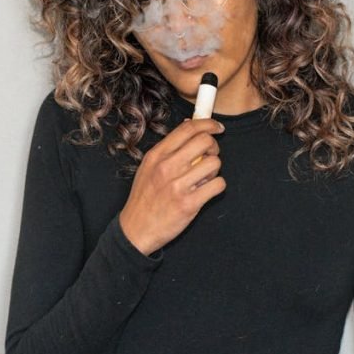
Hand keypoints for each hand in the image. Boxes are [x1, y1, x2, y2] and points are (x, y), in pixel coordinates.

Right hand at [118, 118, 225, 255]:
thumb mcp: (148, 166)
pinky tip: (206, 190)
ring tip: (203, 179)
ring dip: (214, 170)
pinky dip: (216, 186)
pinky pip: (218, 185)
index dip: (207, 124)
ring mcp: (178, 186)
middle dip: (213, 147)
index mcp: (157, 155)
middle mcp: (167, 167)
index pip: (188, 129)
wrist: (136, 229)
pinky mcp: (189, 204)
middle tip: (209, 156)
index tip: (216, 127)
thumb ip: (168, 148)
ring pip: (214, 163)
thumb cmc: (144, 197)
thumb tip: (188, 126)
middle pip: (204, 141)